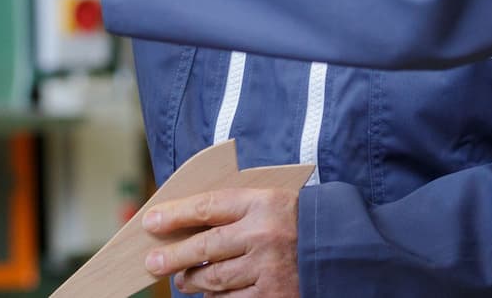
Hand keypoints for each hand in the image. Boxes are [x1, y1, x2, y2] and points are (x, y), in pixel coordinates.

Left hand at [143, 188, 300, 296]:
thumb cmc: (295, 223)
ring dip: (193, 281)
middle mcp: (264, 235)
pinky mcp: (272, 296)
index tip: (151, 222)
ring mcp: (268, 268)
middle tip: (153, 263)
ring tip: (183, 280)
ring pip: (214, 279)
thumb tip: (184, 223)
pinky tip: (212, 294)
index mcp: (263, 204)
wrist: (340, 250)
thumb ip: (235, 210)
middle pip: (205, 247)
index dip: (176, 215)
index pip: (208, 206)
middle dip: (173, 256)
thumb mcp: (270, 203)